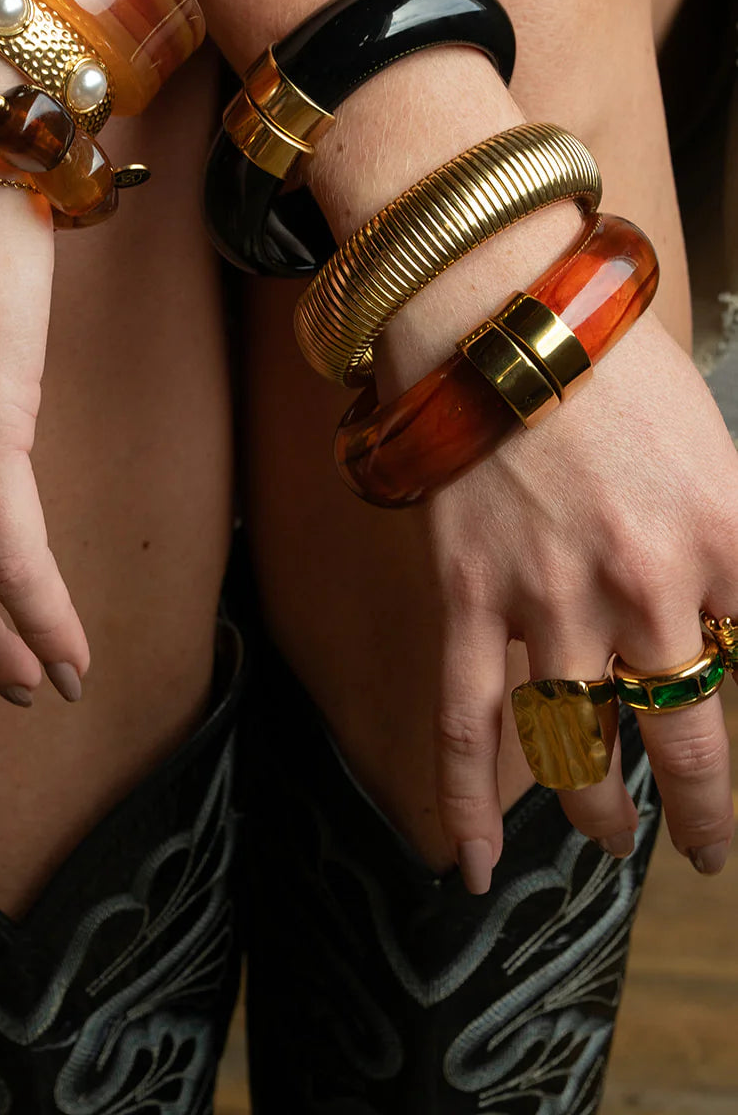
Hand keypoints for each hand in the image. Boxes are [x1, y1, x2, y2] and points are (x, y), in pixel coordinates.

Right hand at [427, 310, 737, 883]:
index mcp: (727, 535)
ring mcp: (551, 598)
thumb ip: (737, 540)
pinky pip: (465, 721)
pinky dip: (463, 803)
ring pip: (579, 747)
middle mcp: (648, 584)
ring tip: (621, 845)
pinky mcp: (472, 598)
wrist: (497, 307)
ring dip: (603, 816)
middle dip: (707, 809)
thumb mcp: (718, 447)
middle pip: (688, 735)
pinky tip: (466, 867)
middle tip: (711, 848)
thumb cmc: (614, 363)